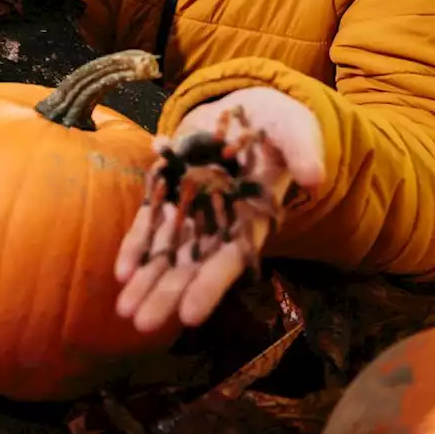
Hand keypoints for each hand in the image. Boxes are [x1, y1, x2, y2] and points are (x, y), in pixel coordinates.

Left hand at [113, 87, 325, 332]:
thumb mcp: (296, 131)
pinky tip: (120, 272)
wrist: (248, 109)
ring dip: (146, 281)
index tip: (189, 315)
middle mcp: (221, 224)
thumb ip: (304, 152)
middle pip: (193, 265)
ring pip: (167, 252)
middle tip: (143, 324)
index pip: (231, 258)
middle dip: (168, 294)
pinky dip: (136, 246)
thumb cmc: (279, 126)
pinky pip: (150, 224)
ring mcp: (193, 211)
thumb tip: (314, 177)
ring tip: (124, 312)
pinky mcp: (170, 193)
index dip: (211, 286)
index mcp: (253, 218)